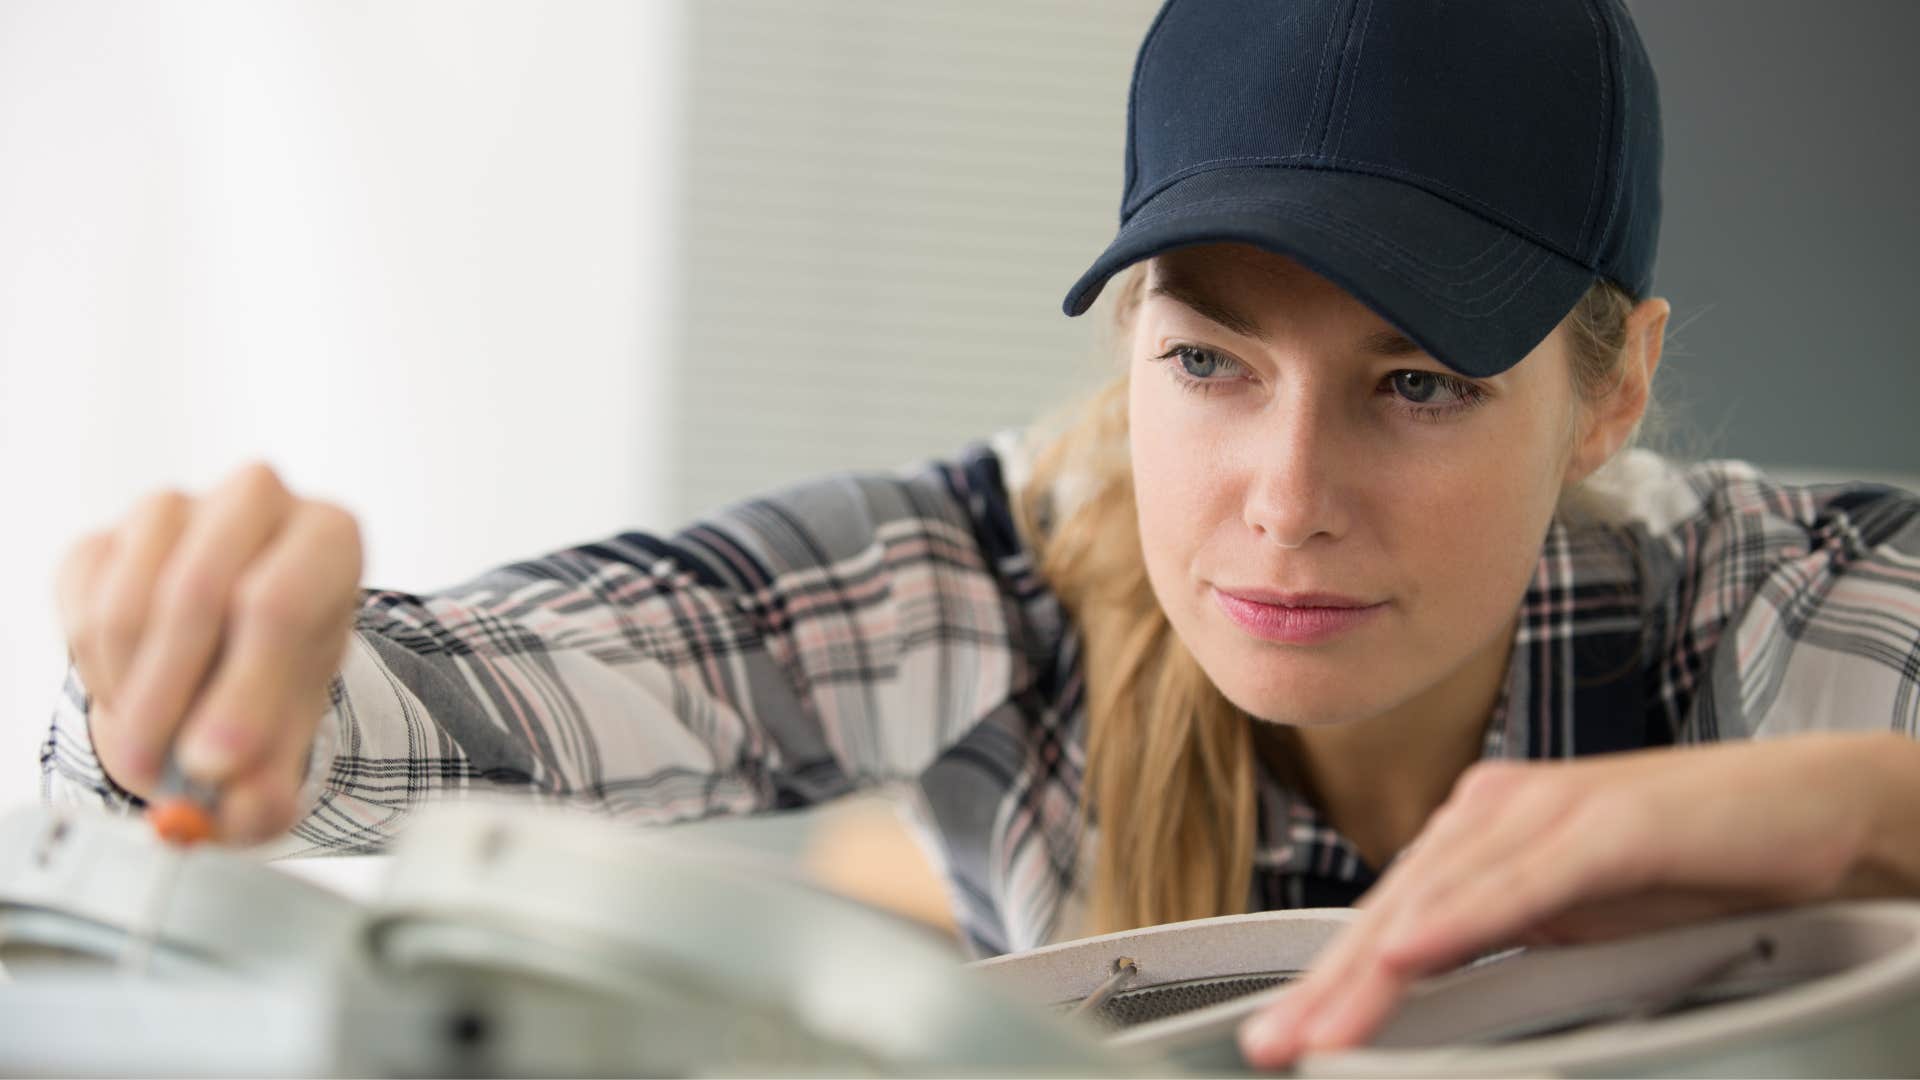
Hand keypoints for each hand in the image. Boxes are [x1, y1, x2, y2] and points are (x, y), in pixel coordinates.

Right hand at [53, 462, 364, 842]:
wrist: (230, 657)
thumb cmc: (275, 682)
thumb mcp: (293, 738)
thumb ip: (272, 787)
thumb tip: (236, 811)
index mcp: (328, 536)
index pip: (280, 602)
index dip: (243, 691)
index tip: (216, 763)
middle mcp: (257, 501)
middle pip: (197, 595)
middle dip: (170, 700)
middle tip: (159, 772)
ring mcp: (174, 509)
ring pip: (129, 607)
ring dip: (131, 696)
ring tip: (155, 745)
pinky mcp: (105, 536)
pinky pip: (82, 609)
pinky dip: (100, 675)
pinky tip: (133, 698)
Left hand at [1236, 735, 1895, 1066]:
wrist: (1819, 809)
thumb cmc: (1699, 859)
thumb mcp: (1576, 916)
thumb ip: (1501, 936)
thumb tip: (1428, 982)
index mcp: (1481, 829)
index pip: (1389, 917)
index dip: (1330, 979)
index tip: (1283, 1034)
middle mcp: (1498, 809)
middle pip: (1394, 912)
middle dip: (1328, 987)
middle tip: (1273, 1045)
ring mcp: (1550, 811)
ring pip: (1439, 902)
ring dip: (1373, 972)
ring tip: (1323, 1028)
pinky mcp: (1609, 824)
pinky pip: (1519, 883)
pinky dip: (1461, 922)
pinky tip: (1411, 955)